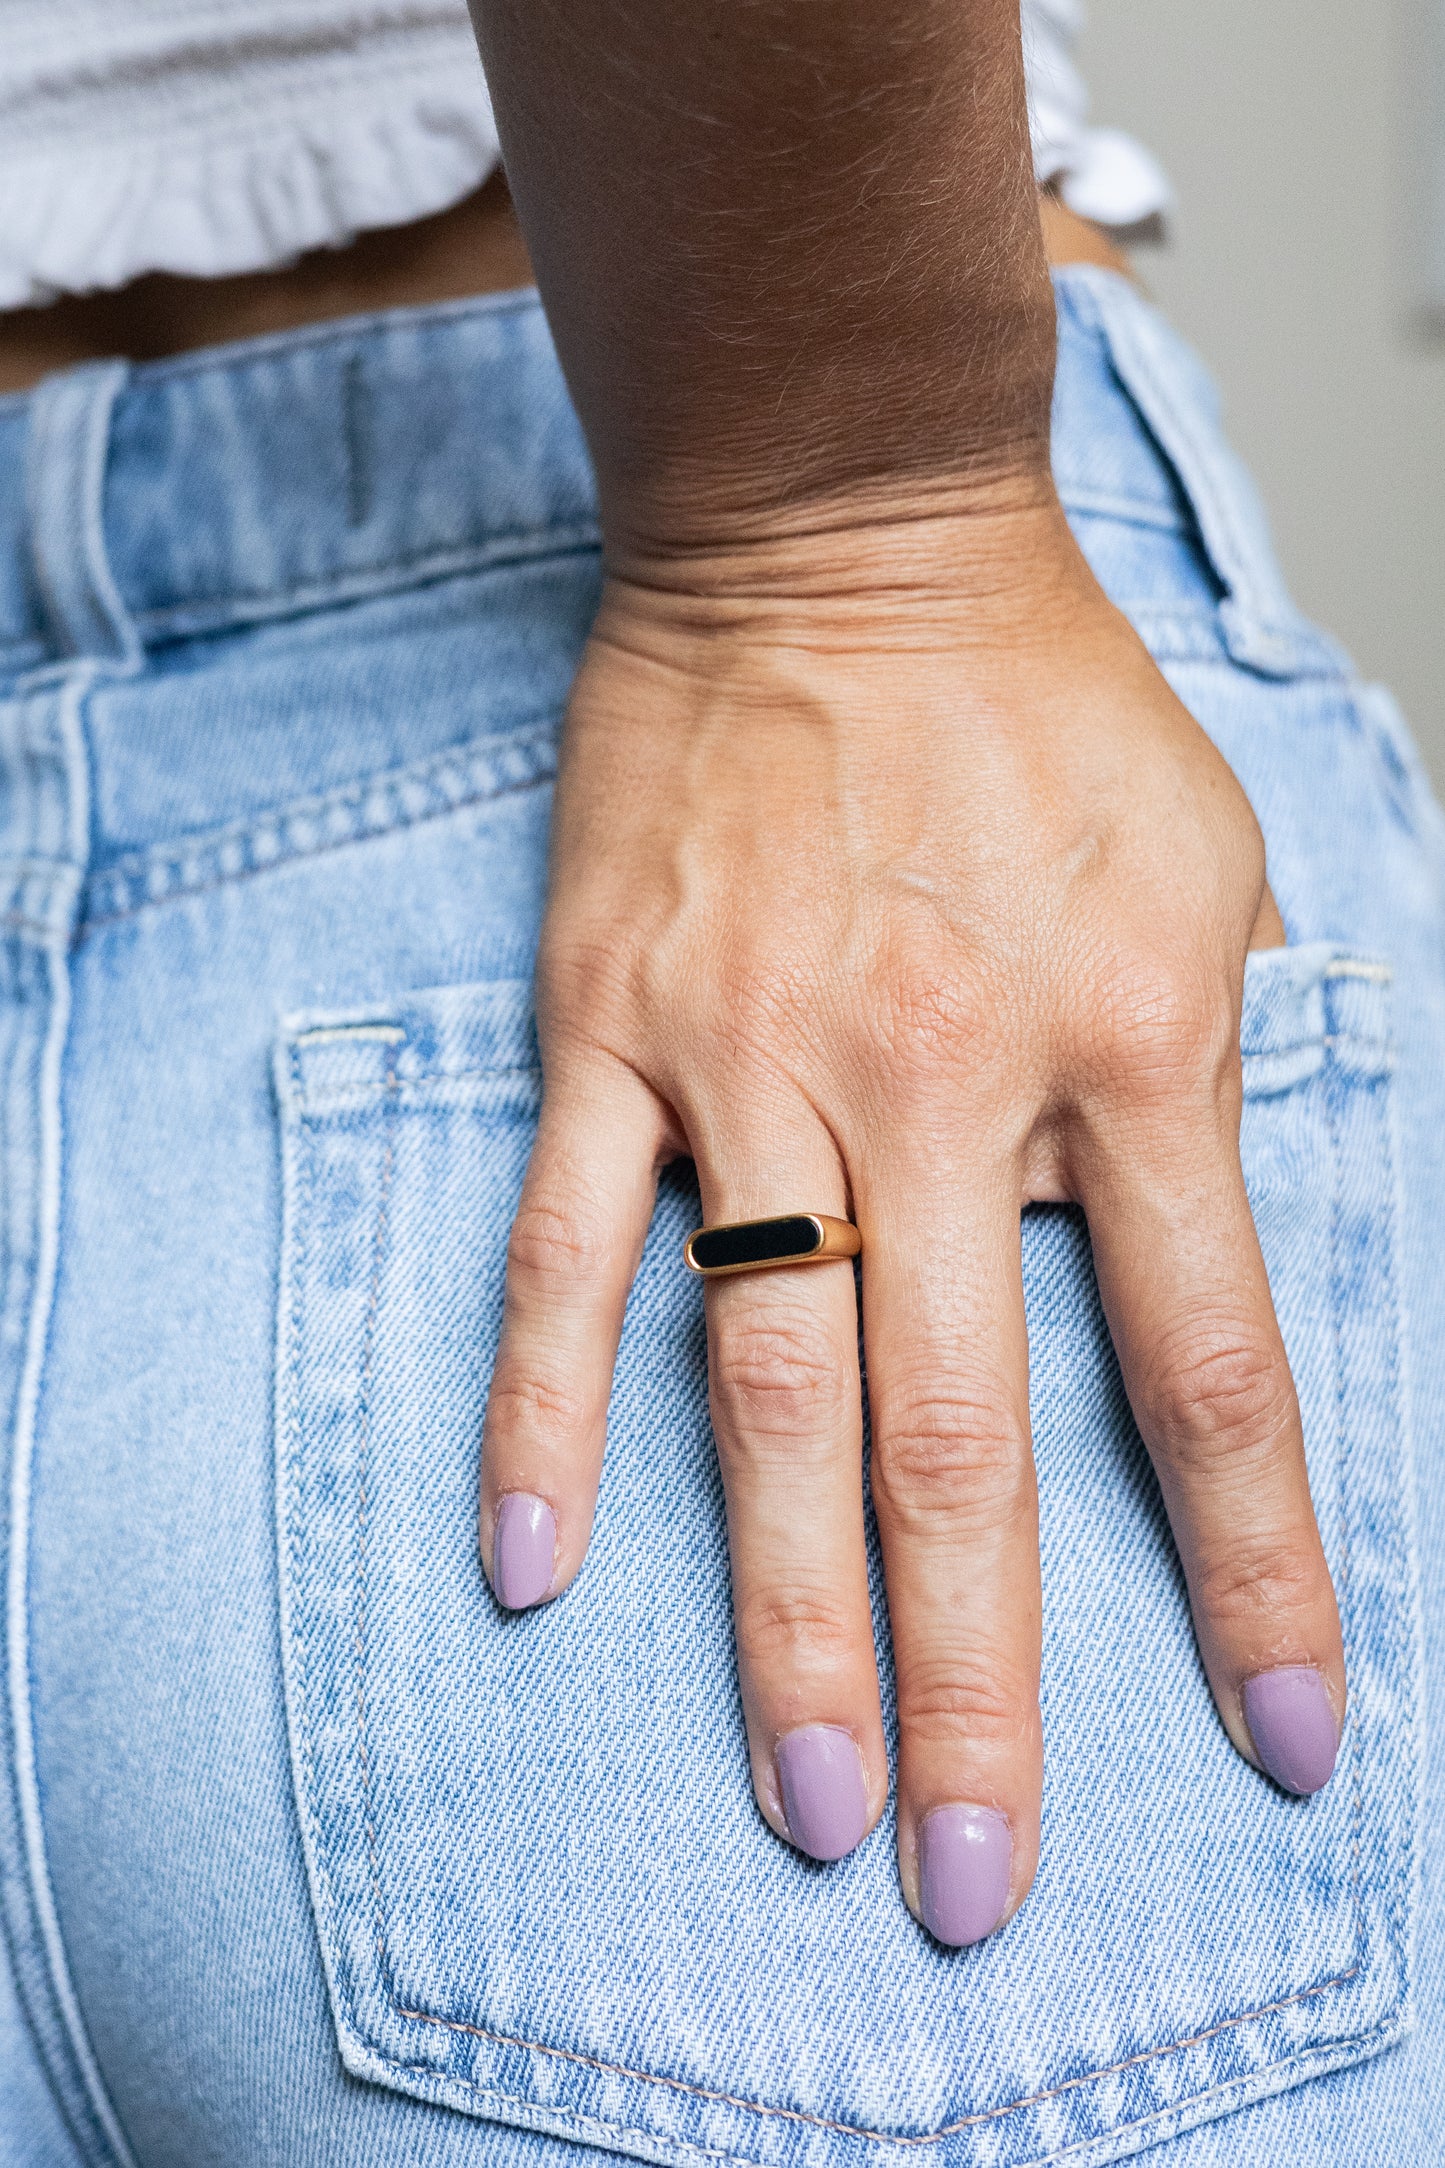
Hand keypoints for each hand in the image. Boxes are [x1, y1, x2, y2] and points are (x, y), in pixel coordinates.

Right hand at [477, 497, 1341, 1945]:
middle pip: (964, 1440)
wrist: (840, 537)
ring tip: (800, 1799)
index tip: (1281, 1747)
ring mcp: (756, 1064)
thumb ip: (1212, 1080)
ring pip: (765, 1388)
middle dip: (978, 1683)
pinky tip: (532, 1569)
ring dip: (782, 1612)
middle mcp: (942, 1085)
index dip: (1254, 1581)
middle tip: (965, 1880)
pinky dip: (545, 1414)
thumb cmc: (1045, 711)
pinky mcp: (613, 1033)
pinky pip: (568, 1253)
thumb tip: (1172, 1268)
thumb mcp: (1216, 876)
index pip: (1208, 1373)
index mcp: (1128, 1048)